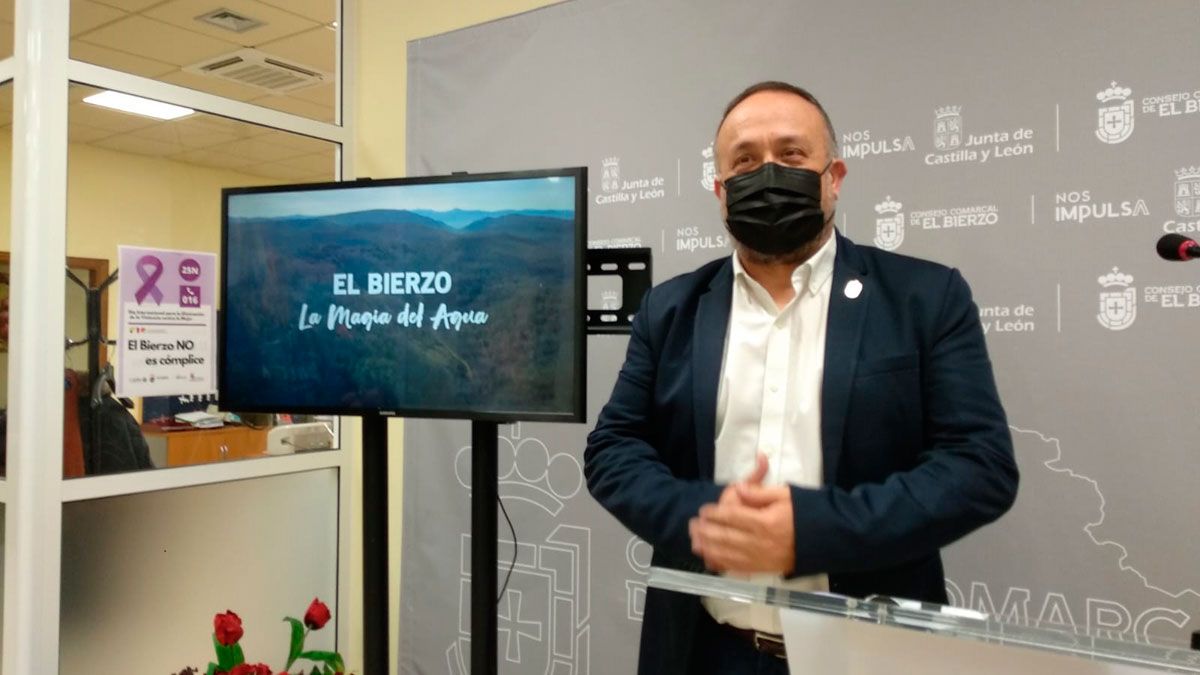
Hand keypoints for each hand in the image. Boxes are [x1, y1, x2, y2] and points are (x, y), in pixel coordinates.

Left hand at [689, 454, 795, 574]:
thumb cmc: (804, 513)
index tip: (703, 510)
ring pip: (728, 555)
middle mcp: (761, 543)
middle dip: (706, 531)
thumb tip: (738, 488)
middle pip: (726, 537)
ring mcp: (761, 559)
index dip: (715, 513)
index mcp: (766, 522)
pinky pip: (737, 568)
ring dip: (708, 548)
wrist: (823, 540)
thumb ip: (760, 493)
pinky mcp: (763, 569)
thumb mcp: (785, 495)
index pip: (733, 517)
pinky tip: (709, 559)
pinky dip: (721, 564)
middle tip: (692, 524)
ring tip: (694, 541)